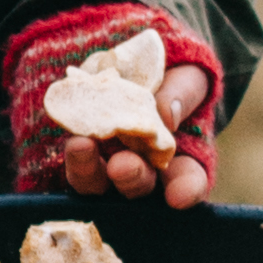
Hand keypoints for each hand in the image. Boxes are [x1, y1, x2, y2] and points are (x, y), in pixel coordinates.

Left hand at [51, 57, 215, 213]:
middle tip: (120, 166)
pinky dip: (74, 153)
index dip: (185, 191)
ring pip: (99, 182)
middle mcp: (145, 171)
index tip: (178, 197)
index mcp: (181, 161)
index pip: (188, 183)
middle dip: (131, 177)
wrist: (138, 66)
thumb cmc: (173, 79)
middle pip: (139, 185)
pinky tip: (74, 135)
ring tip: (81, 145)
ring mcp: (109, 166)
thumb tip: (167, 115)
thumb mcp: (186, 78)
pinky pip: (77, 163)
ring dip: (88, 169)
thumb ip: (182, 93)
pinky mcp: (83, 155)